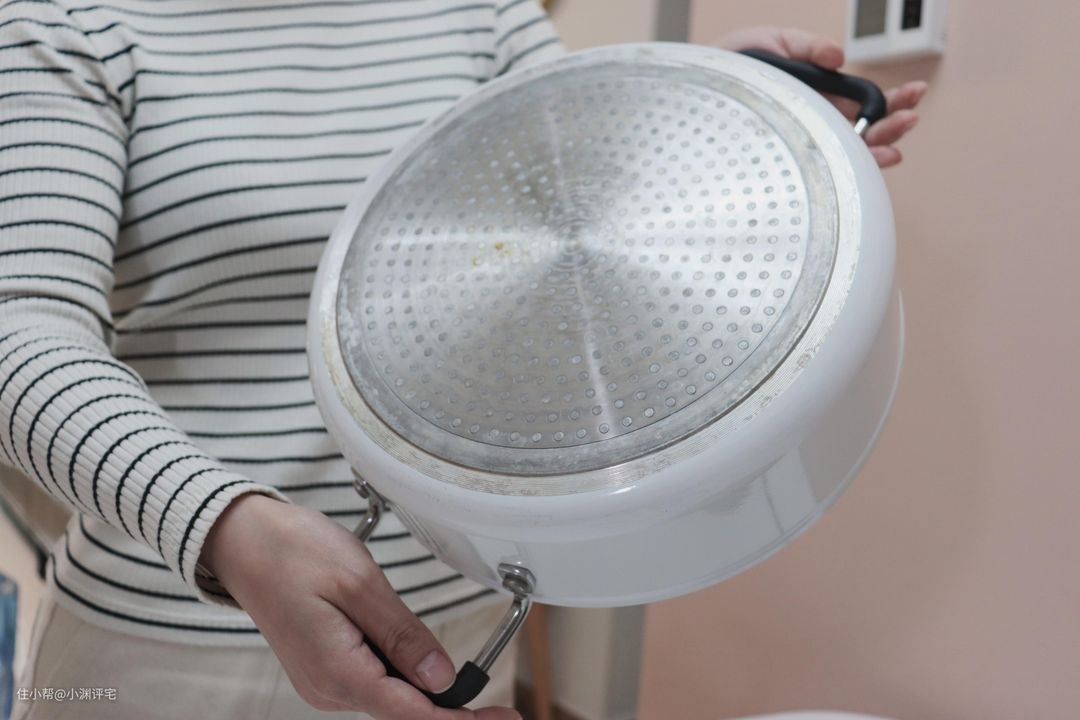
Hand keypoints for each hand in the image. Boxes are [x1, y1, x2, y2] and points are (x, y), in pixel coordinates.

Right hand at [200, 494, 518, 719]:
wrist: (241, 541)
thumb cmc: (293, 551)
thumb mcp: (358, 583)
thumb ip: (402, 635)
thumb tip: (442, 679)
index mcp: (338, 672)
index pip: (412, 712)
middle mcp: (329, 688)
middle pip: (404, 710)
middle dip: (450, 709)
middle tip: (502, 709)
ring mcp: (324, 681)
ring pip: (390, 695)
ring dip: (426, 690)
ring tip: (467, 683)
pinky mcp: (325, 667)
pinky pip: (374, 679)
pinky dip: (403, 675)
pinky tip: (422, 662)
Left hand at [717, 26, 927, 167]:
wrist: (696, 91)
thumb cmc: (729, 70)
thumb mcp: (769, 44)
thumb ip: (805, 46)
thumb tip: (838, 57)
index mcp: (817, 95)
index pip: (861, 101)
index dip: (890, 100)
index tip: (912, 96)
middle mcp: (814, 122)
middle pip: (863, 130)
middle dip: (892, 124)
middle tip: (909, 118)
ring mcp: (802, 143)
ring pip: (848, 153)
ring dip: (878, 148)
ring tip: (896, 143)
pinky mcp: (786, 160)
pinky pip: (822, 170)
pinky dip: (850, 169)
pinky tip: (869, 164)